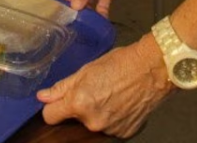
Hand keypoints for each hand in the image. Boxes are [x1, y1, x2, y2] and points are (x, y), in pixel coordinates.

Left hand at [37, 37, 173, 137]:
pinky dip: (113, 118)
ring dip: (97, 113)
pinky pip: (111, 128)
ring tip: (111, 95)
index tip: (59, 101)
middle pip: (74, 120)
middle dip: (79, 108)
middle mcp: (93, 121)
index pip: (50, 116)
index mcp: (79, 103)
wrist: (153, 69)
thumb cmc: (120, 63)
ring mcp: (110, 130)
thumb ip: (62, 87)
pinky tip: (122, 103)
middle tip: (94, 90)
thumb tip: (42, 97)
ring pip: (93, 123)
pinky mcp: (125, 133)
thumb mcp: (86, 70)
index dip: (53, 107)